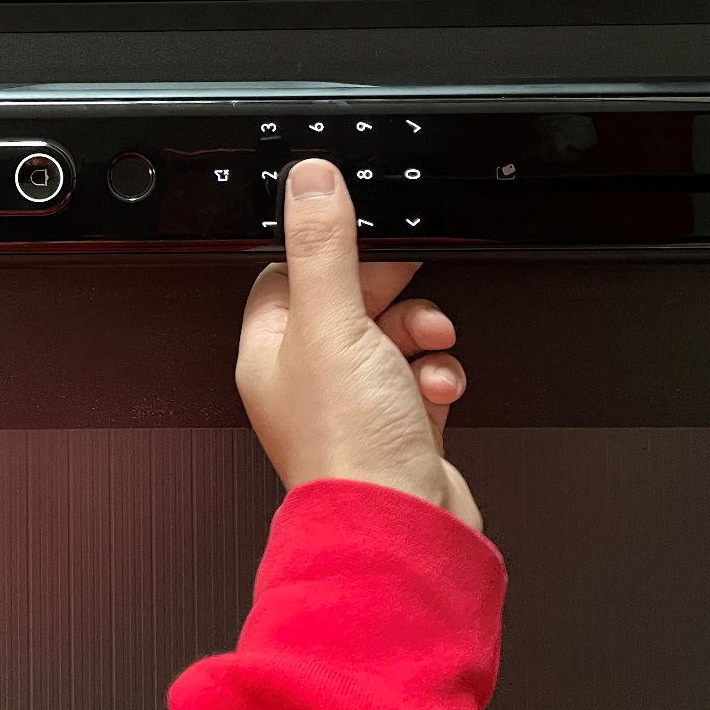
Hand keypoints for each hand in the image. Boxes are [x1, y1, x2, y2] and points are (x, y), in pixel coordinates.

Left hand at [236, 158, 481, 530]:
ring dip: (421, 333)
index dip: (329, 254)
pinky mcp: (400, 429)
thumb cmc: (350, 447)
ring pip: (393, 338)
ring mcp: (355, 407)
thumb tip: (310, 180)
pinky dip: (438, 375)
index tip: (364, 239)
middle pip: (350, 303)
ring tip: (430, 345)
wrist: (403, 529)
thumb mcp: (334, 322)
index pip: (288, 276)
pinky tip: (437, 386)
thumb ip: (324, 245)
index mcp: (272, 352)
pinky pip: (422, 378)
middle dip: (391, 295)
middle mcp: (307, 380)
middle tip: (409, 296)